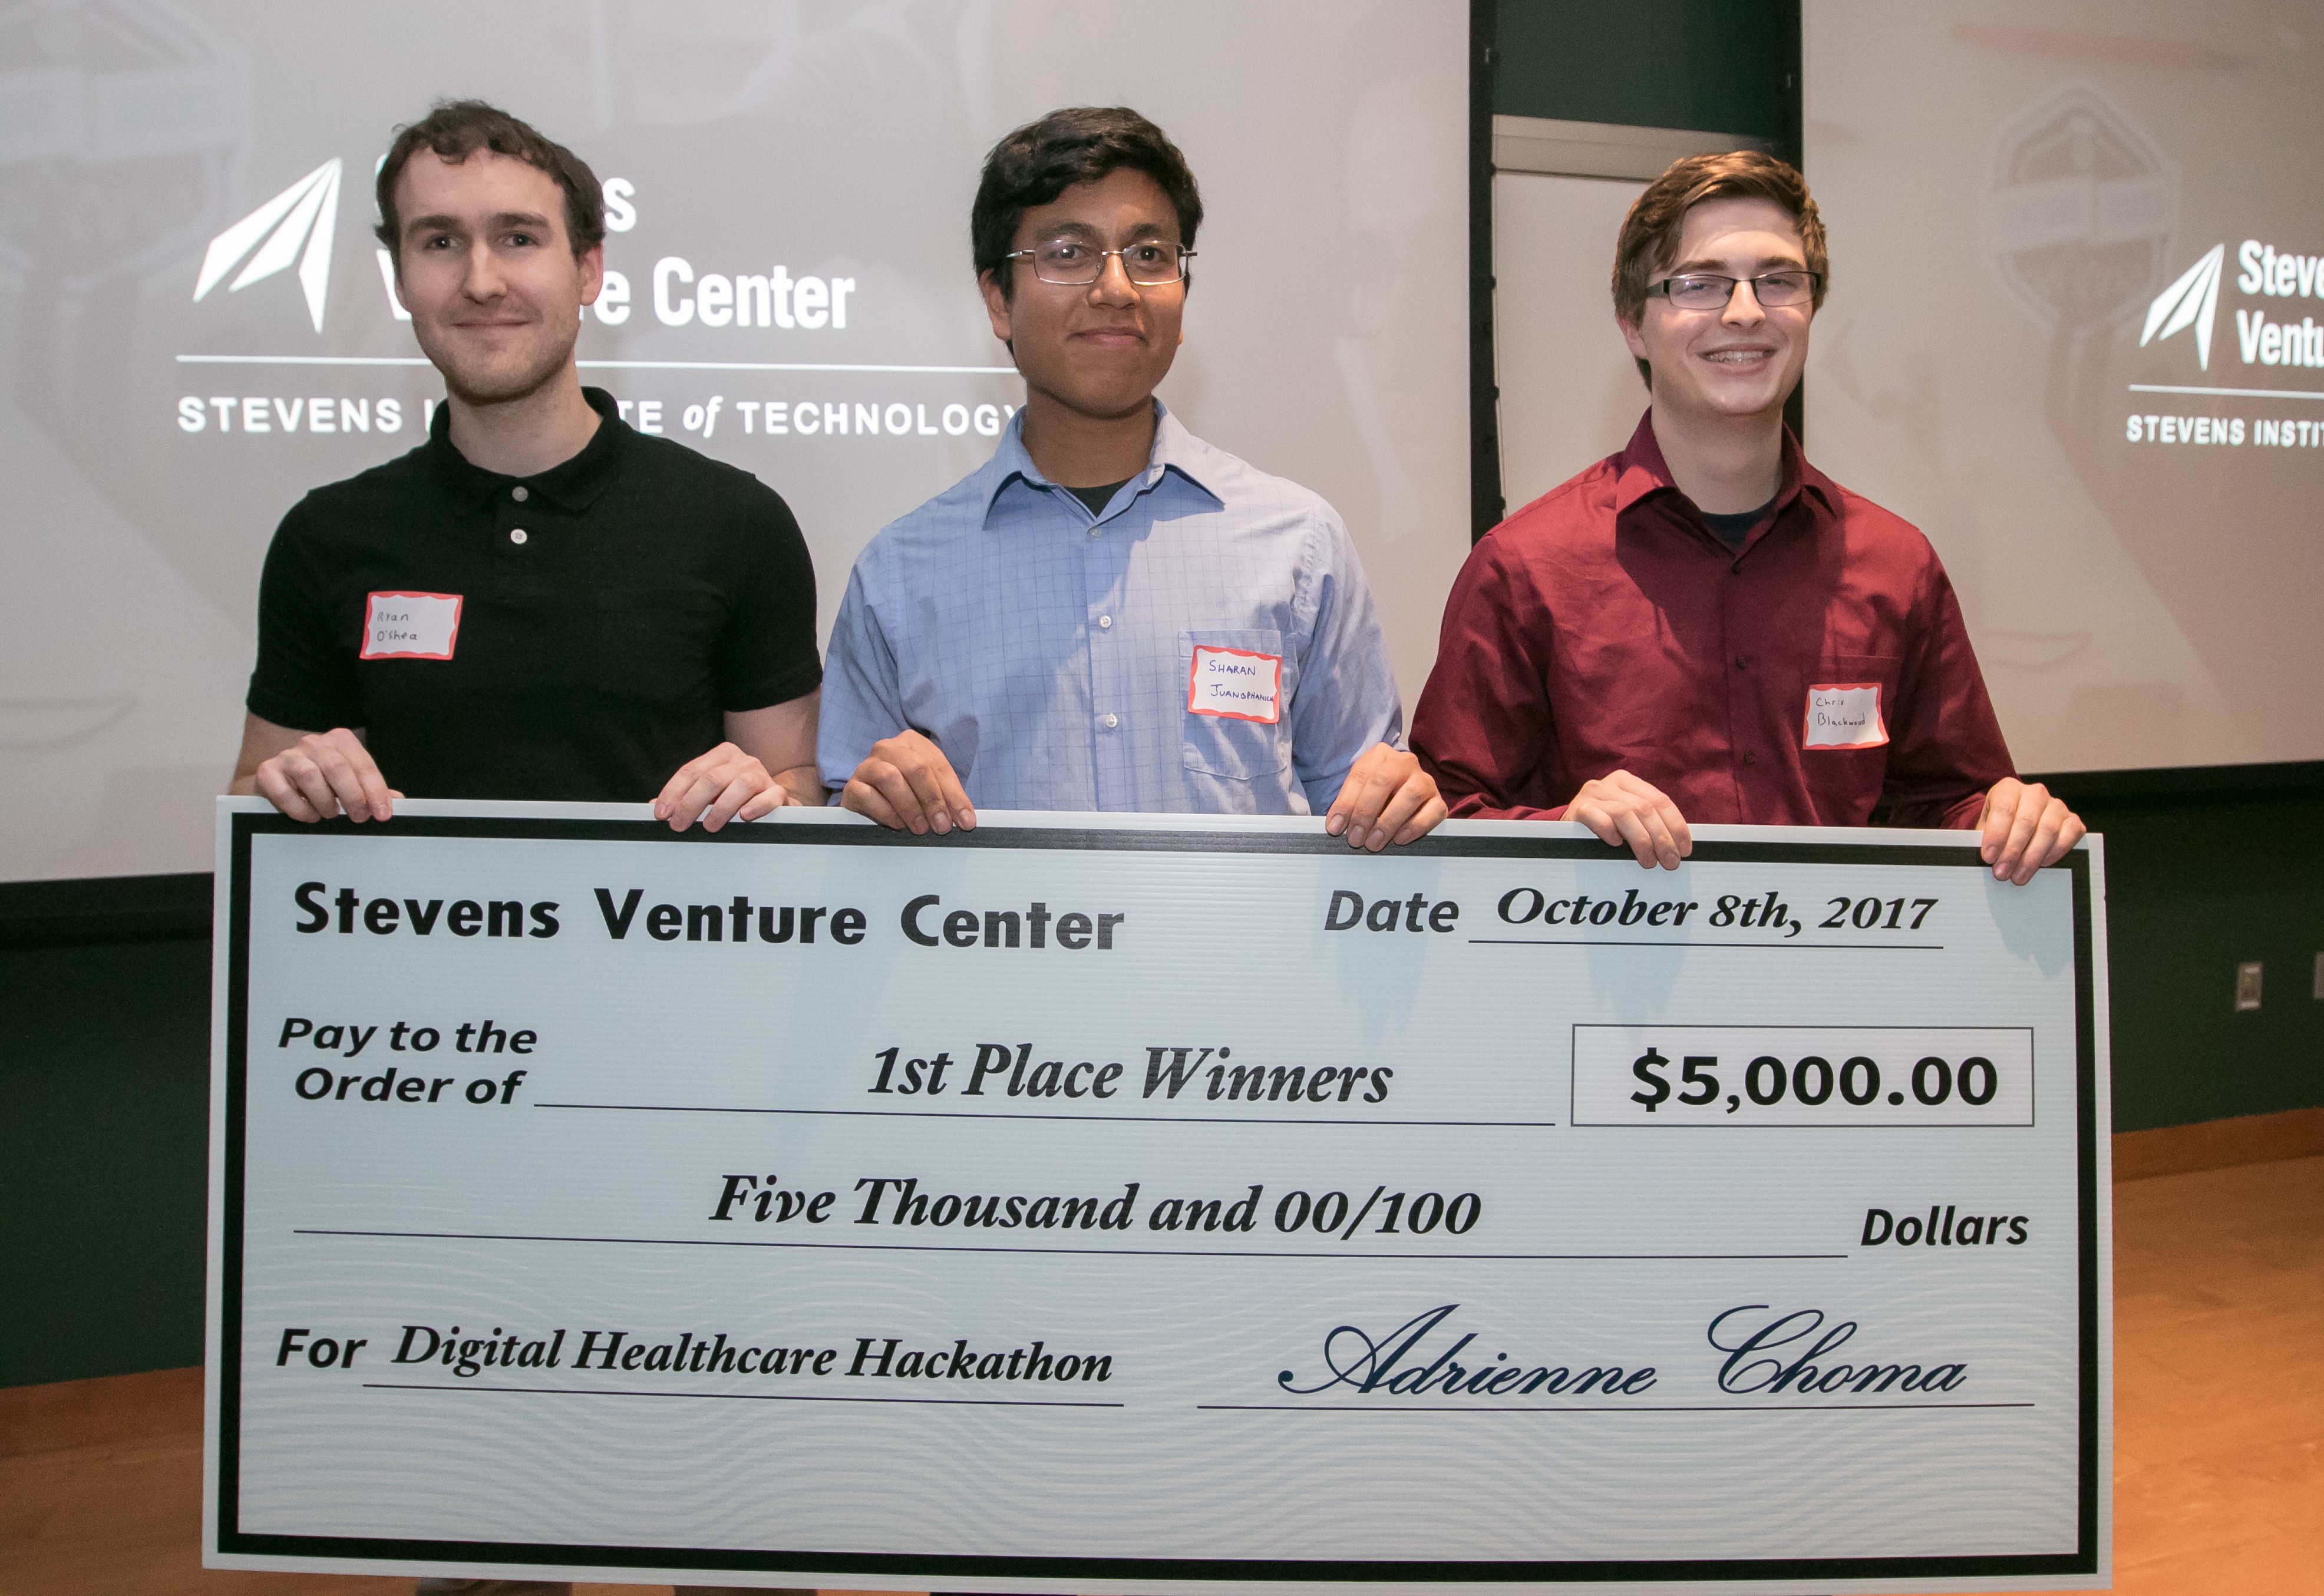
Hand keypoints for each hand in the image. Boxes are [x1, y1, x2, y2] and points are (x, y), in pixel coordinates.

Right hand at [253, 728, 398, 822]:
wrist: (280, 783)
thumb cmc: (322, 783)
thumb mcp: (349, 783)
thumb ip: (371, 790)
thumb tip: (396, 801)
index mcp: (339, 741)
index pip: (362, 764)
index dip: (376, 791)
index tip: (383, 813)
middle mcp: (314, 743)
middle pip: (337, 767)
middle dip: (353, 797)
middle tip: (359, 817)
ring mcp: (288, 755)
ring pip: (310, 776)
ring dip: (325, 802)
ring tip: (330, 814)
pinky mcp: (267, 772)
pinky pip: (283, 792)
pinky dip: (300, 809)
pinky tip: (310, 815)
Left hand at [655, 741, 795, 831]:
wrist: (771, 800)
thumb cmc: (733, 796)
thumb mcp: (708, 793)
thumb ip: (684, 797)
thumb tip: (654, 807)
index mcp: (722, 755)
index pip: (691, 771)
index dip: (673, 792)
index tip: (661, 813)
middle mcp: (742, 761)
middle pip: (712, 778)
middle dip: (691, 804)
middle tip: (679, 825)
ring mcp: (761, 775)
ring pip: (740, 784)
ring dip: (721, 808)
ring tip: (709, 826)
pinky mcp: (778, 793)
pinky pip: (770, 796)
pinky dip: (757, 806)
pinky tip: (744, 816)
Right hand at [840, 730, 975, 834]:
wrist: (868, 801)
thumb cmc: (905, 793)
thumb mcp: (930, 791)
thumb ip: (947, 800)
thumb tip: (965, 820)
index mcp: (912, 743)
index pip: (938, 766)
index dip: (955, 796)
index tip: (965, 822)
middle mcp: (888, 748)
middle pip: (916, 768)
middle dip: (933, 800)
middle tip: (941, 826)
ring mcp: (867, 765)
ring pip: (890, 778)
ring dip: (910, 806)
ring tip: (920, 828)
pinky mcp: (852, 786)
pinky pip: (868, 795)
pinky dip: (886, 813)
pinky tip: (898, 824)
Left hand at [1324, 744, 1447, 850]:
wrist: (1403, 794)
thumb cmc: (1376, 793)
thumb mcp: (1358, 791)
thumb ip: (1347, 804)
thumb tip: (1336, 826)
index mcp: (1380, 755)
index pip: (1361, 775)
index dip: (1345, 803)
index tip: (1335, 827)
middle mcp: (1405, 763)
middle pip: (1384, 781)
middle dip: (1366, 813)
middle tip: (1356, 838)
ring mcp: (1424, 780)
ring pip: (1411, 795)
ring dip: (1388, 823)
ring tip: (1374, 842)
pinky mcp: (1439, 800)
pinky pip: (1433, 812)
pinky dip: (1415, 827)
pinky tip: (1399, 839)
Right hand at [1567, 770, 1690, 868]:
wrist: (1565, 830)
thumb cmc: (1603, 829)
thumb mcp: (1630, 820)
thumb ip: (1650, 823)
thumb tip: (1680, 846)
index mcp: (1628, 781)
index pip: (1660, 800)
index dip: (1676, 826)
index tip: (1684, 849)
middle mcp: (1610, 784)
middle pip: (1645, 809)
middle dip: (1662, 838)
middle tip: (1670, 862)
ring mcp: (1592, 795)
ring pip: (1625, 813)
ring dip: (1642, 841)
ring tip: (1648, 862)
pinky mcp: (1577, 809)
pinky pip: (1599, 819)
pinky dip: (1612, 834)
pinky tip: (1617, 846)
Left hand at [1976, 778, 2083, 884]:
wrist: (2017, 821)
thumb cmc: (1999, 824)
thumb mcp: (1985, 827)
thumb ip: (1983, 839)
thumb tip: (1985, 860)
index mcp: (2008, 789)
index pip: (2004, 809)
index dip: (1996, 835)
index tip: (1989, 857)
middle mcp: (2034, 793)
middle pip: (2026, 822)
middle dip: (2012, 851)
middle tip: (2002, 872)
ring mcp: (2056, 805)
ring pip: (2048, 830)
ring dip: (2032, 857)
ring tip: (2019, 875)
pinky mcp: (2072, 820)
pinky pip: (2069, 835)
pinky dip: (2056, 851)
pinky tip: (2043, 864)